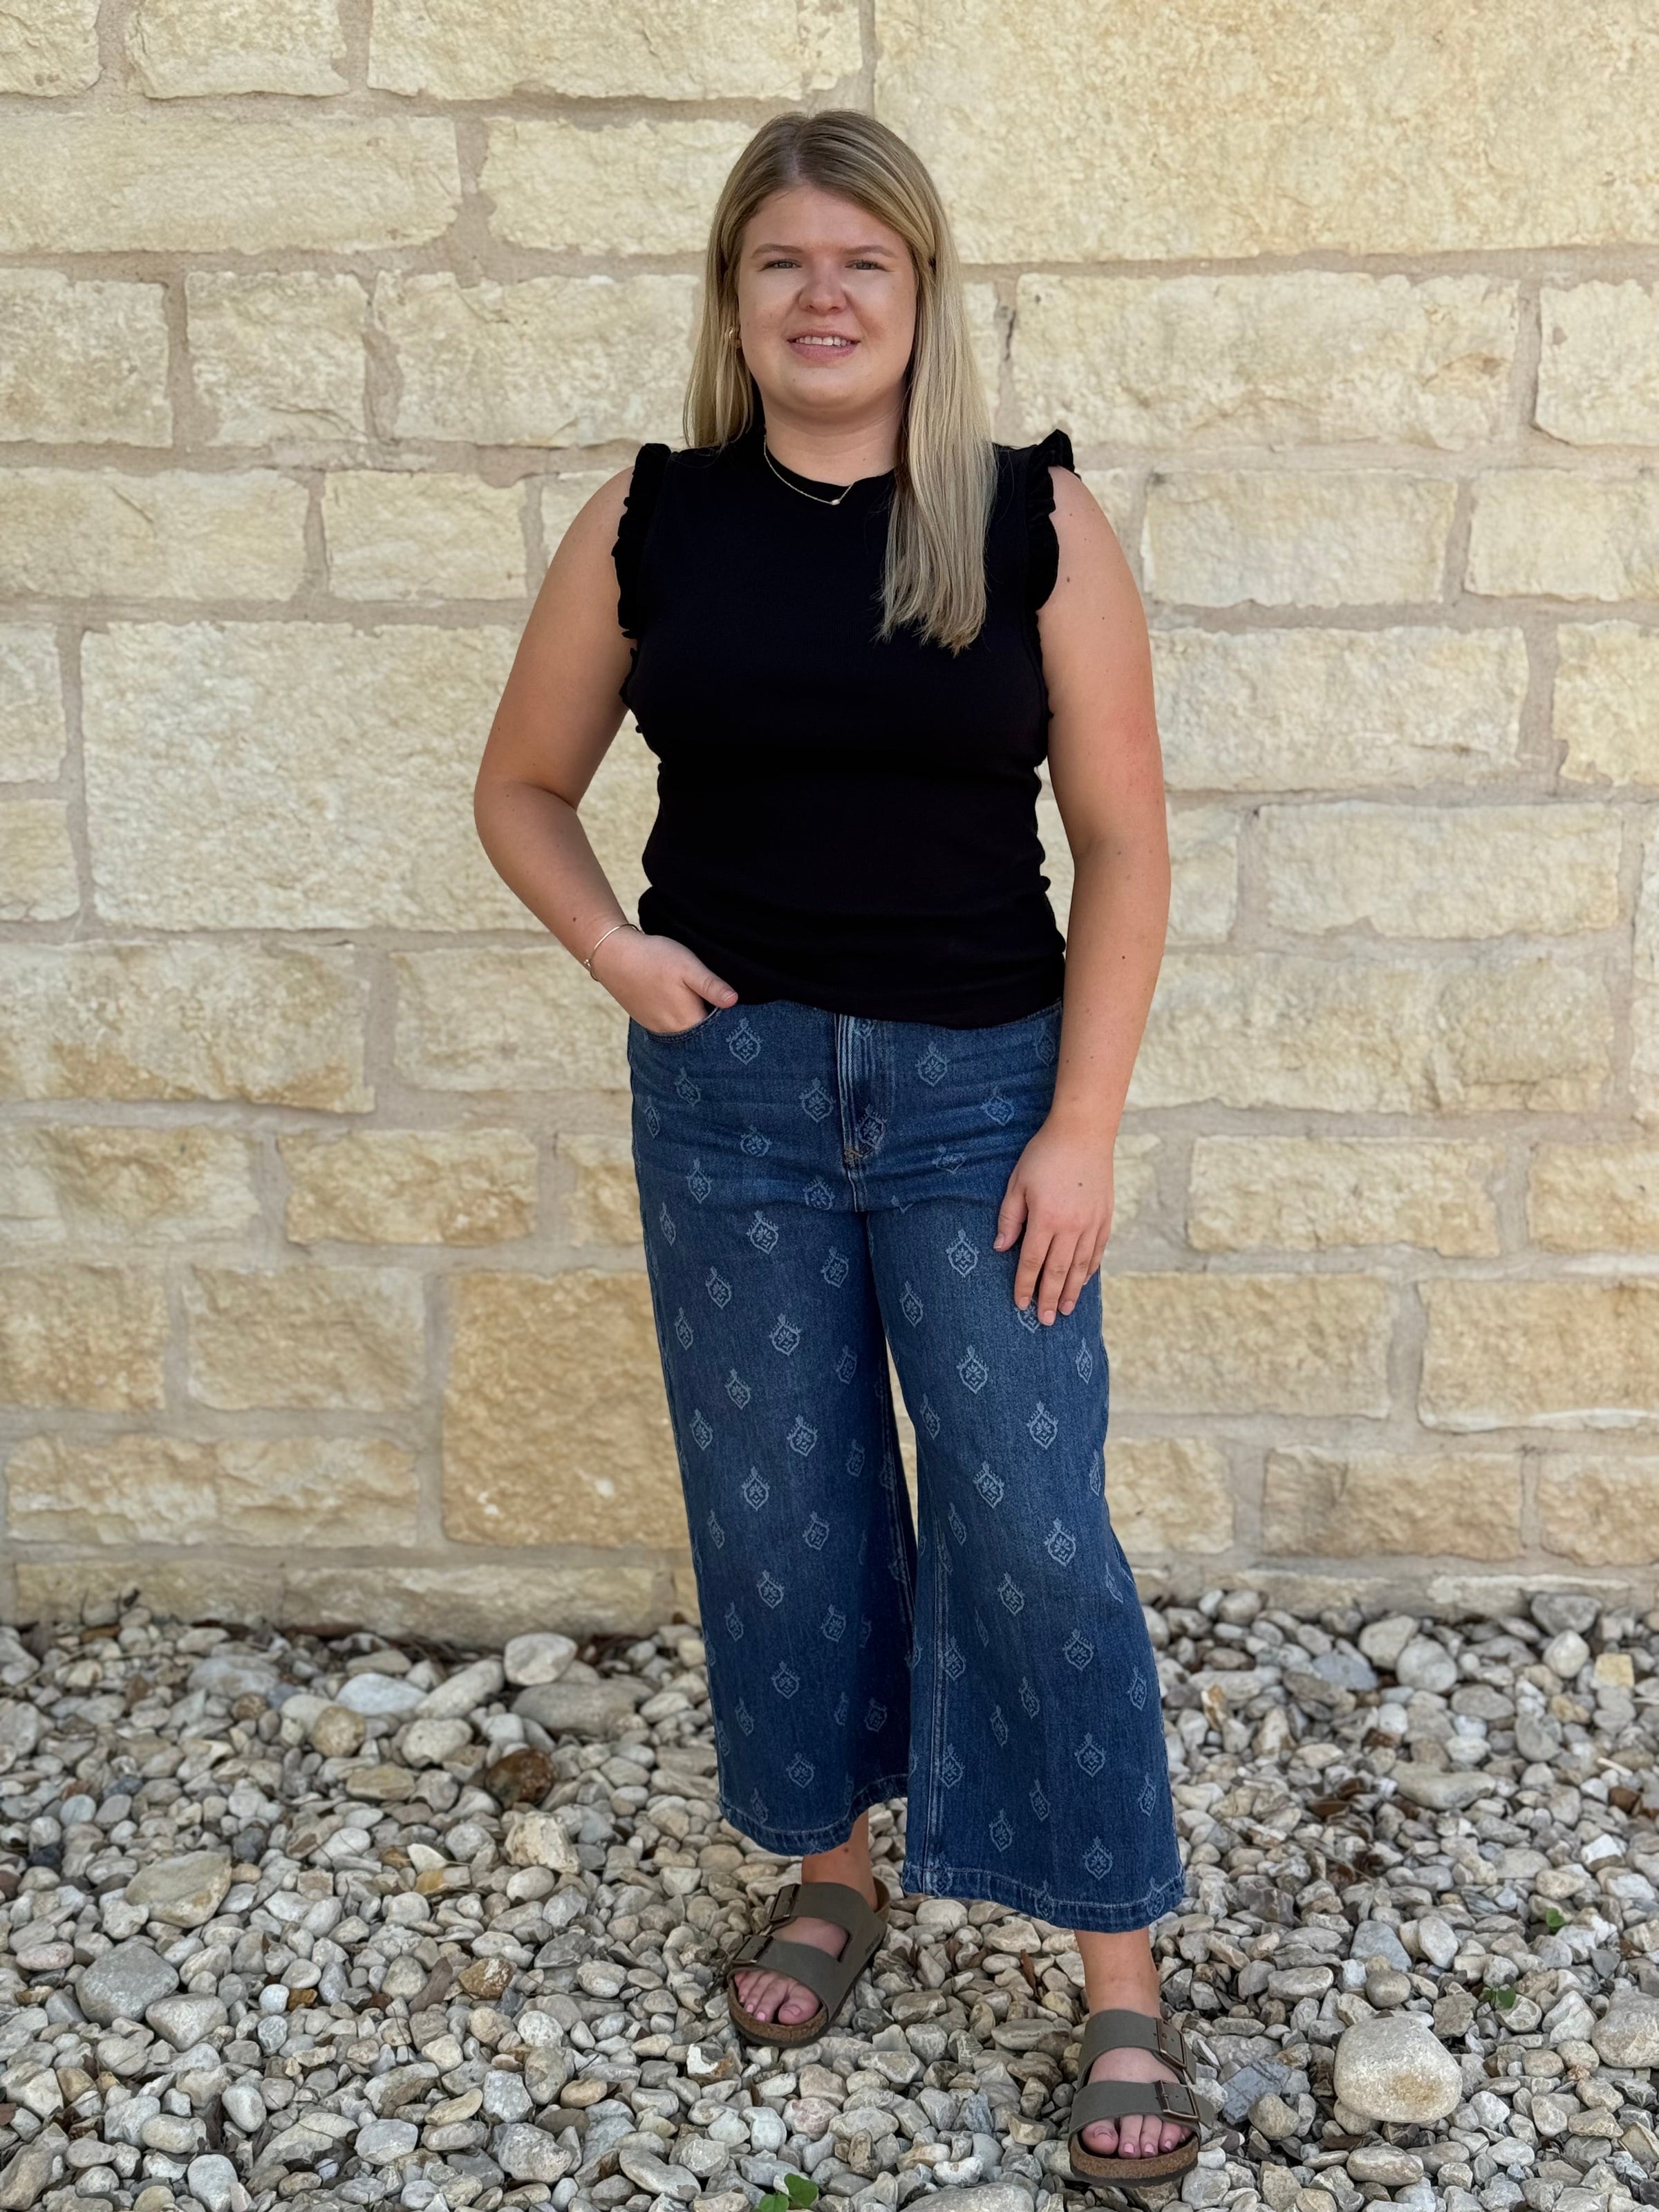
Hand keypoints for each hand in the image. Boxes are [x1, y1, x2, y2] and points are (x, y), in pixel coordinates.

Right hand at [590, 923, 737, 1033]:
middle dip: (714, 1026)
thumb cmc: (654, 958)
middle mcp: (672, 1031)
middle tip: (723, 1007)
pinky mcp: (648, 1021)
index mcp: (687, 1021)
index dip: (730, 1023)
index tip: (738, 1013)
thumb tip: (734, 1001)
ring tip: (704, 1006)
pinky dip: (680, 1020)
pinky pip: (671, 1027)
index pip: (718, 1033)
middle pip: (702, 1036)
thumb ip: (711, 986)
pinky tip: (682, 1005)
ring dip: (696, 1023)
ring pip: (686, 1032)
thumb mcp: (689, 967)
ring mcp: (658, 1028)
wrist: (614, 955)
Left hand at [993, 1116, 1113, 1325]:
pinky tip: (1083, 1281)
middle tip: (1045, 1321)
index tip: (1020, 1305)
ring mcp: (1092, 1223)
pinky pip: (1097, 1251)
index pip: (1031, 1262)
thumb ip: (1009, 1218)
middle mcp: (1071, 1227)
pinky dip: (1090, 1270)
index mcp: (1046, 1220)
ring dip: (1072, 1291)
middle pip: (1058, 1272)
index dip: (1024, 1286)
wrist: (1084, 1133)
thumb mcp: (1017, 1183)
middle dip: (1049, 1298)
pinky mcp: (1106, 1217)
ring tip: (1065, 1310)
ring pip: (1081, 1267)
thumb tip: (1001, 1247)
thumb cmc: (1044, 1155)